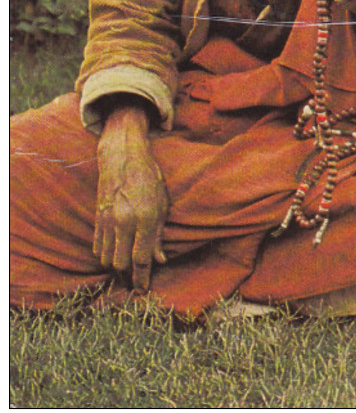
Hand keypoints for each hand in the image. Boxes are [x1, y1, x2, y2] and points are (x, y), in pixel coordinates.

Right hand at [94, 105, 168, 291]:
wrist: (123, 157)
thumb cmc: (149, 178)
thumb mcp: (163, 204)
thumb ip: (159, 235)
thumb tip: (160, 260)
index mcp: (145, 218)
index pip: (141, 258)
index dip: (142, 279)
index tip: (142, 291)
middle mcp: (125, 221)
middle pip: (121, 264)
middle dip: (127, 277)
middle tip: (134, 282)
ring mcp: (108, 220)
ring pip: (107, 258)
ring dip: (116, 267)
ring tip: (125, 270)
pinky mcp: (98, 217)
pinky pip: (98, 246)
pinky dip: (105, 255)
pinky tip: (114, 254)